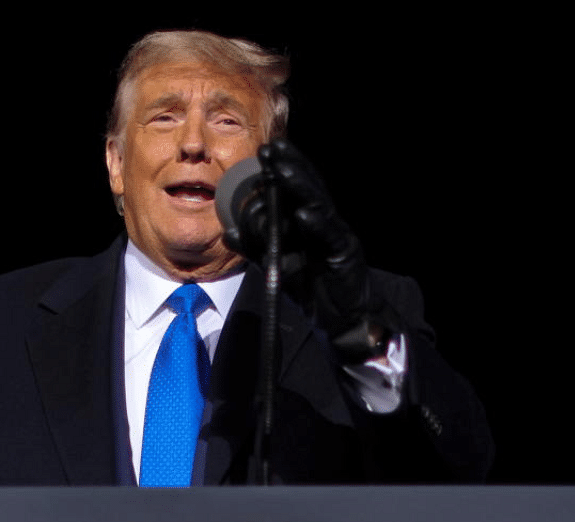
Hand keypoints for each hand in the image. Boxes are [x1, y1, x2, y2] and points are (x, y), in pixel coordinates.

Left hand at [227, 138, 394, 360]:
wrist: (343, 321)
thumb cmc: (314, 289)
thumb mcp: (278, 266)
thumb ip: (256, 248)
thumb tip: (228, 233)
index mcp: (311, 223)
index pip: (297, 190)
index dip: (284, 168)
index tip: (265, 150)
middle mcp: (325, 225)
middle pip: (308, 190)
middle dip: (290, 167)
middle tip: (272, 147)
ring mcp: (337, 238)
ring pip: (319, 206)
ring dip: (299, 187)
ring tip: (281, 171)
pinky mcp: (345, 257)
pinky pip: (329, 238)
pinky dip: (317, 226)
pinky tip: (303, 214)